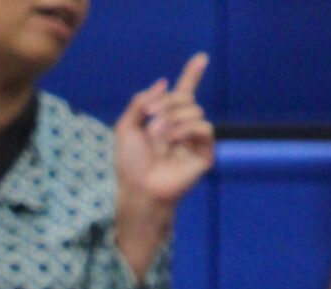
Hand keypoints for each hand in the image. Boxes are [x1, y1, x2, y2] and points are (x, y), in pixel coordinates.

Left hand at [115, 55, 214, 216]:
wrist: (139, 188)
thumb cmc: (130, 164)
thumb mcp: (126, 127)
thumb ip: (140, 101)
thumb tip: (164, 83)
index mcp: (165, 120)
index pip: (183, 93)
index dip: (192, 75)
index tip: (201, 58)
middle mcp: (182, 128)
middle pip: (185, 97)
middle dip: (166, 103)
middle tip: (150, 120)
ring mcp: (194, 140)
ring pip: (195, 109)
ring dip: (173, 119)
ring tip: (159, 137)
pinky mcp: (204, 154)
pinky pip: (204, 127)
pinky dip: (187, 129)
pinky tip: (174, 140)